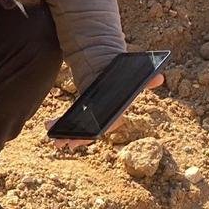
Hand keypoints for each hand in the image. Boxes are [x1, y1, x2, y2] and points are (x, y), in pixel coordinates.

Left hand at [48, 73, 163, 150]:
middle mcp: (105, 119)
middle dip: (76, 138)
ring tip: (52, 139)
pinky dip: (61, 125)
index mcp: (116, 112)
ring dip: (66, 135)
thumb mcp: (132, 75)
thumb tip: (160, 78)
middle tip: (60, 143)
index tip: (78, 139)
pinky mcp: (83, 113)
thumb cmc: (121, 73)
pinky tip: (49, 126)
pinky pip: (72, 123)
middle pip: (90, 132)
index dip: (91, 134)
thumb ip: (145, 80)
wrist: (107, 65)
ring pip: (79, 130)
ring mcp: (92, 117)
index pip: (104, 127)